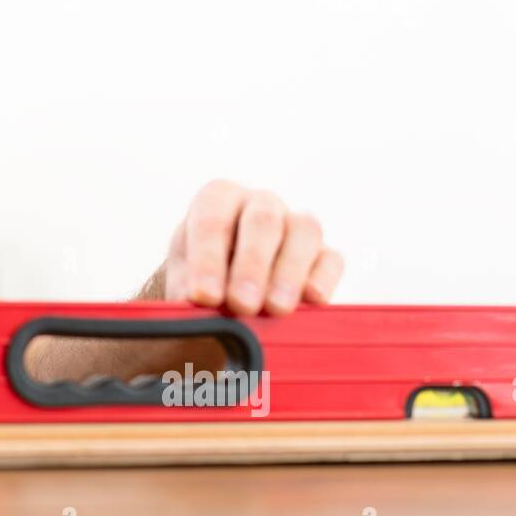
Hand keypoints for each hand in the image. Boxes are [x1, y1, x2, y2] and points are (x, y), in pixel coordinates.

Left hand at [162, 179, 343, 315]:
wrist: (224, 290)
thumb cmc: (199, 279)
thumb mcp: (184, 281)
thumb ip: (187, 294)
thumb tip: (195, 316)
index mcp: (217, 199)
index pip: (212, 218)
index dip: (208, 258)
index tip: (204, 296)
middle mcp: (259, 204)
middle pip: (262, 221)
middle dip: (252, 265)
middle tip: (242, 304)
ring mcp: (295, 225)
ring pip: (304, 232)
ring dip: (289, 272)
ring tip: (275, 308)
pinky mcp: (324, 254)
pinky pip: (331, 260)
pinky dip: (323, 280)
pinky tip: (311, 301)